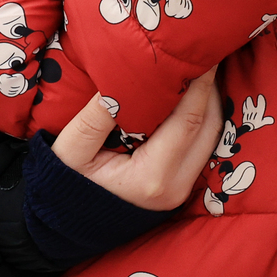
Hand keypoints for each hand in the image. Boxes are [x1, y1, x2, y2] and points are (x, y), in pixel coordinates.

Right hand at [51, 68, 221, 210]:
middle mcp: (176, 185)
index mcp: (152, 177)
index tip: (201, 53)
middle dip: (210, 87)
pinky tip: (192, 94)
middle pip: (209, 126)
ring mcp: (183, 188)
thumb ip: (96, 117)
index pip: (189, 120)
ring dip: (209, 101)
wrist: (66, 223)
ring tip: (198, 68)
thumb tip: (121, 79)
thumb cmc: (65, 185)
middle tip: (203, 54)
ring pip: (212, 135)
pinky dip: (202, 117)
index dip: (200, 84)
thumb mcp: (71, 151)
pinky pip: (203, 144)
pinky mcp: (183, 185)